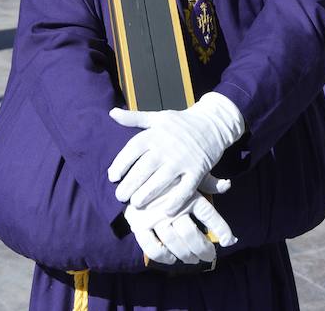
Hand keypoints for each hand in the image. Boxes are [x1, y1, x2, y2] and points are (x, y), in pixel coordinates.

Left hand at [108, 92, 244, 213]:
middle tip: (120, 197)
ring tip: (135, 204)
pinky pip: (186, 189)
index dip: (120, 163)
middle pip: (144, 168)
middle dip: (129, 185)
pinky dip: (176, 201)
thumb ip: (134, 118)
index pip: (133, 149)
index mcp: (156, 133)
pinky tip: (165, 211)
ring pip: (161, 181)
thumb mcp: (157, 117)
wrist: (212, 123)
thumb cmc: (180, 122)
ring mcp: (183, 159)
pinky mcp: (198, 170)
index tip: (112, 177)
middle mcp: (167, 146)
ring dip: (147, 195)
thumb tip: (112, 113)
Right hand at [123, 182, 235, 265]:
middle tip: (208, 255)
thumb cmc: (168, 172)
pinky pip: (151, 246)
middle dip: (203, 249)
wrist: (135, 166)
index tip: (229, 241)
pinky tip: (171, 258)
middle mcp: (171, 205)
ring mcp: (154, 215)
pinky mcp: (138, 223)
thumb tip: (227, 185)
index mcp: (184, 190)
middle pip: (191, 234)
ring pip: (174, 243)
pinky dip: (162, 256)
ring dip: (185, 255)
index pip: (207, 213)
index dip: (221, 228)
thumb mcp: (188, 171)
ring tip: (193, 259)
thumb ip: (208, 181)